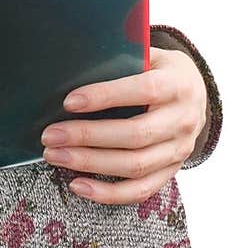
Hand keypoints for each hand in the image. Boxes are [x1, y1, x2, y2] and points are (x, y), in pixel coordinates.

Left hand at [39, 47, 207, 203]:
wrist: (196, 93)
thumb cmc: (160, 70)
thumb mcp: (150, 54)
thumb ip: (123, 56)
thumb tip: (78, 62)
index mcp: (177, 84)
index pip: (144, 91)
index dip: (106, 96)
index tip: (69, 102)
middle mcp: (183, 120)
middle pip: (135, 135)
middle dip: (88, 136)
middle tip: (51, 135)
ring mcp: (179, 150)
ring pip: (135, 166)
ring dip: (90, 164)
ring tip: (55, 156)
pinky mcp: (171, 171)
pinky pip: (140, 190)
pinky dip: (108, 193)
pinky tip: (78, 185)